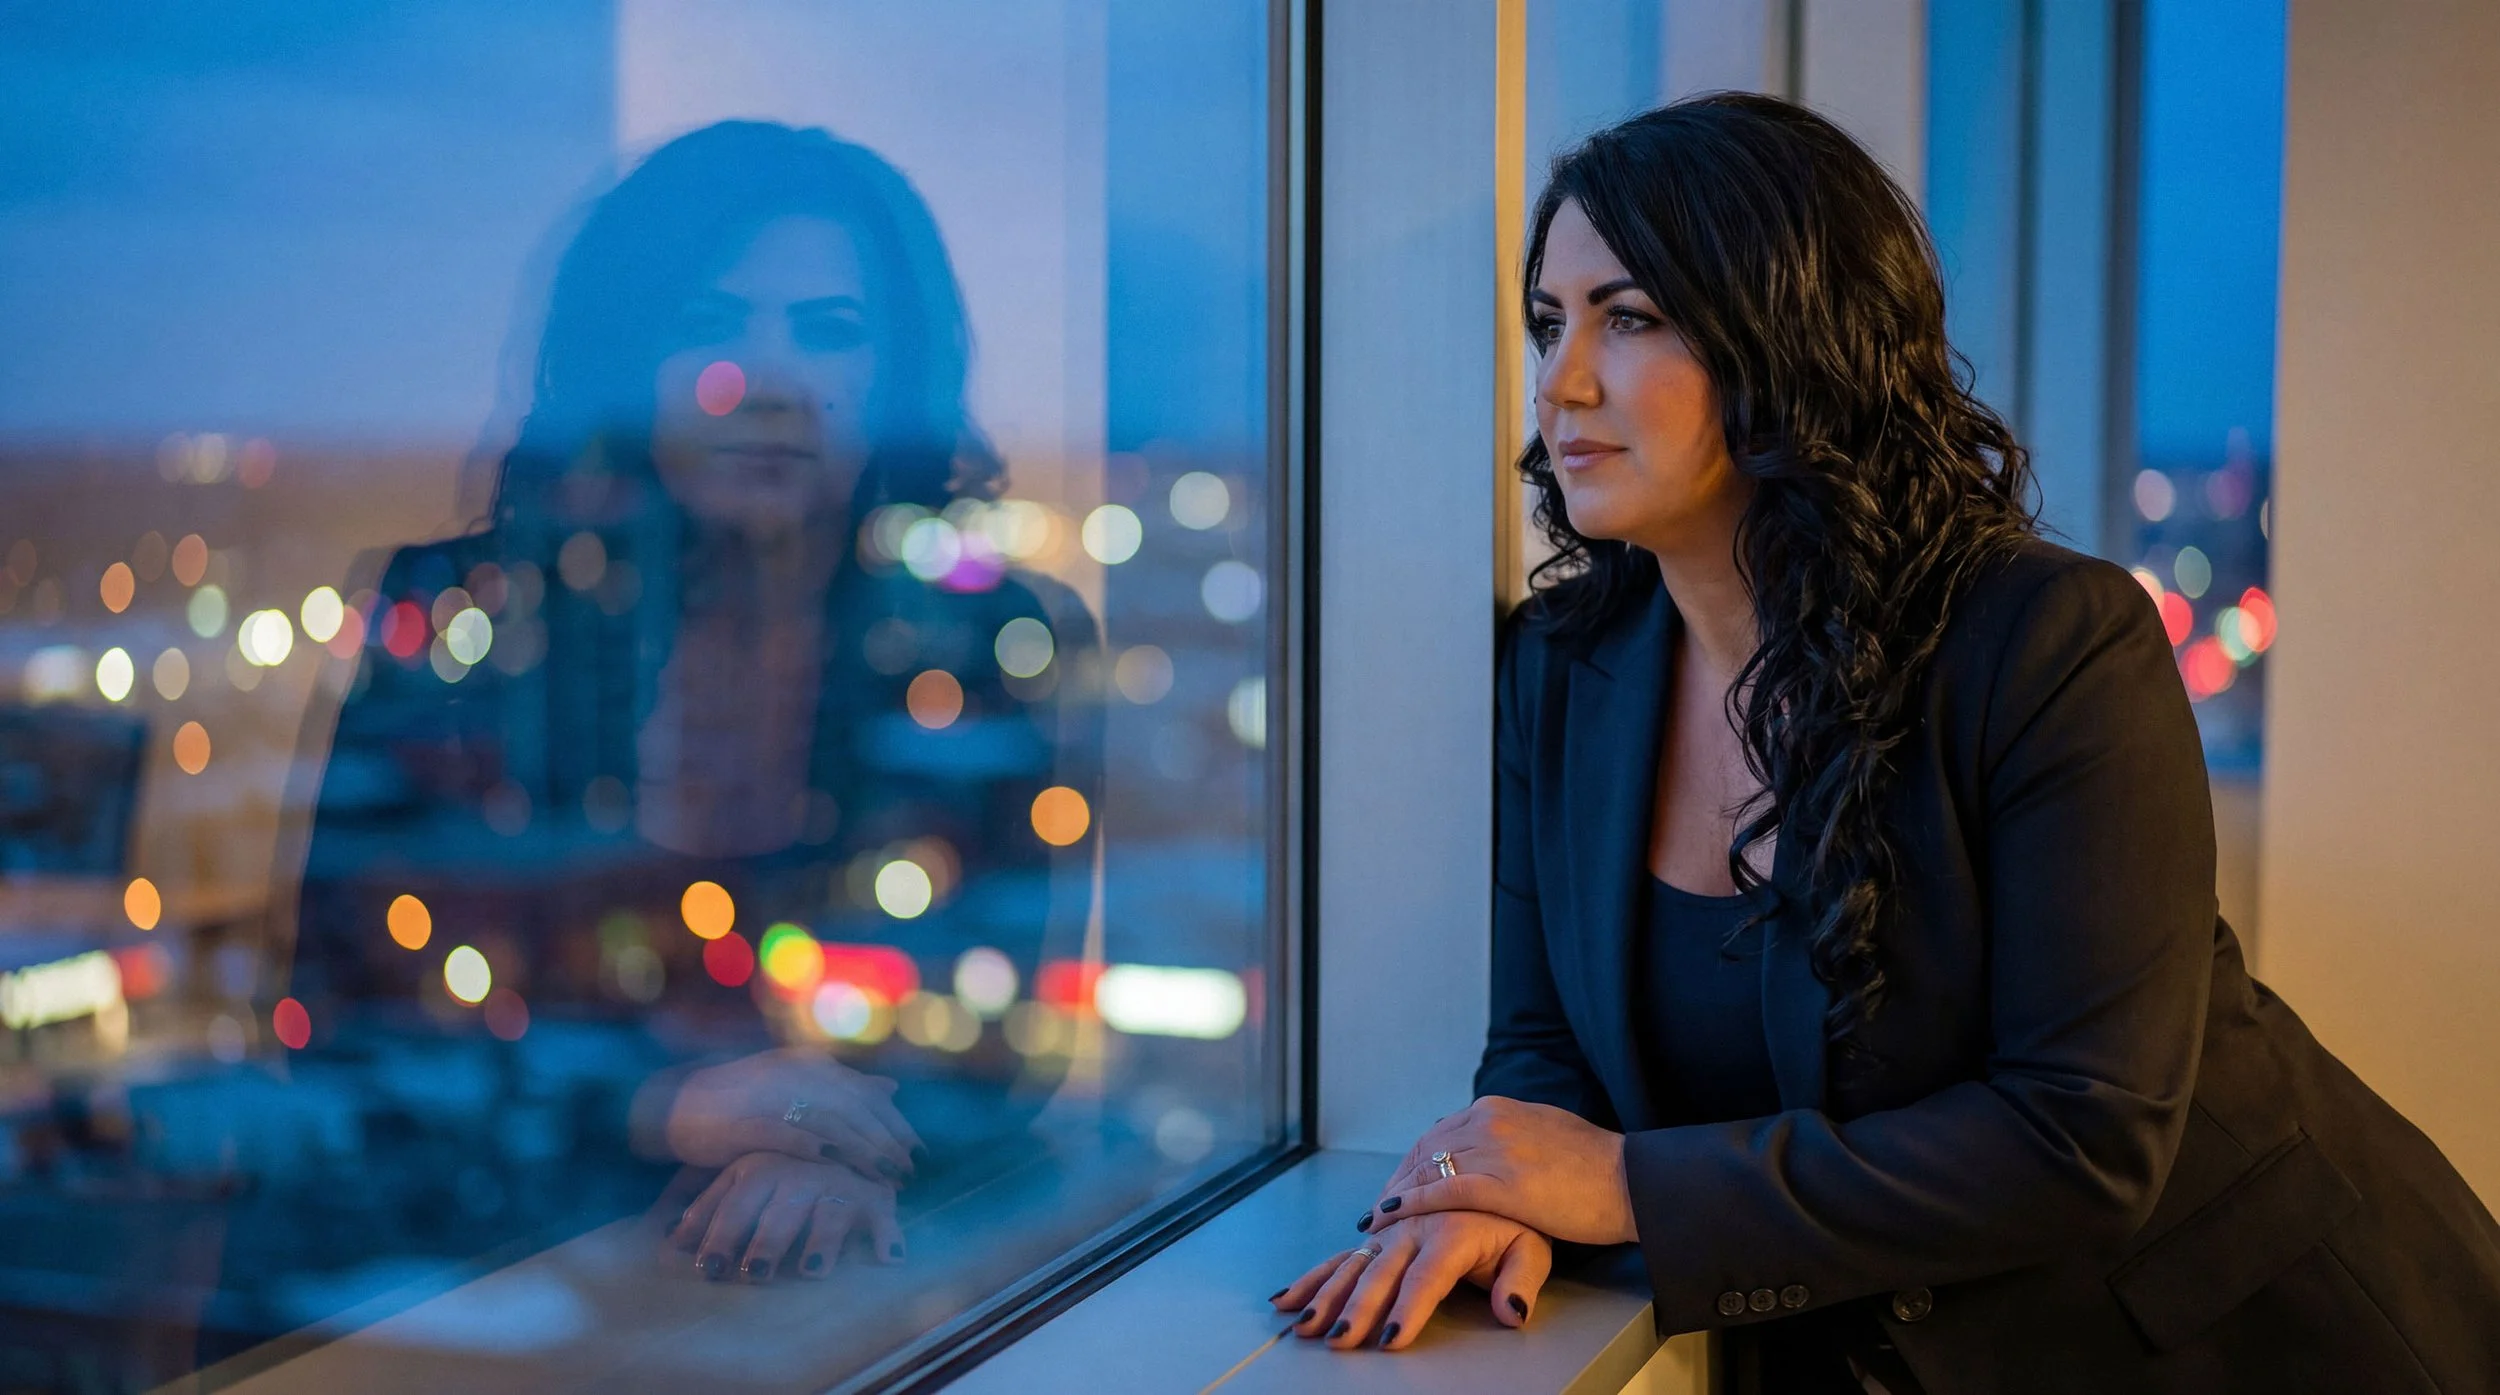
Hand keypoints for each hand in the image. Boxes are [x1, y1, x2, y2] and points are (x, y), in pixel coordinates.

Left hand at [663, 1153, 902, 1280]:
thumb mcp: (736, 1179)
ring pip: (828, 1215)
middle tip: (755, 1274)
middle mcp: (799, 1176)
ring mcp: (837, 1186)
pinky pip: (883, 1217)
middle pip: (781, 1212)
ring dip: (821, 1242)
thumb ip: (704, 1206)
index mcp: (760, 1169)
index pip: (736, 1203)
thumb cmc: (776, 1171)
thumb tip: (664, 1241)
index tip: (708, 1269)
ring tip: (811, 1271)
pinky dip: (888, 1237)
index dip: (721, 1234)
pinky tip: (888, 1260)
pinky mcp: (875, 1198)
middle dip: (767, 1243)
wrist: (840, 1128)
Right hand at [664, 1047, 922, 1181]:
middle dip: (886, 1140)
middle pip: (853, 1108)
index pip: (864, 1094)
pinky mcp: (745, 1120)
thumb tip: (891, 1090)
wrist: (678, 1105)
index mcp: (812, 1066)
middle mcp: (795, 1075)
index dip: (894, 1123)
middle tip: (909, 1169)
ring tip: (885, 1174)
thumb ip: (844, 1090)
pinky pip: (785, 1132)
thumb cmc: (745, 1103)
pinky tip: (834, 1164)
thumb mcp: (798, 1090)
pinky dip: (812, 1147)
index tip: (918, 1150)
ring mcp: (770, 1095)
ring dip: (861, 1149)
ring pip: (827, 1121)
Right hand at [1268, 1211, 1551, 1349]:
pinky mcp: (1379, 1232)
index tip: (1392, 1339)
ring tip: (1306, 1325)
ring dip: (1327, 1295)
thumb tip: (1512, 1312)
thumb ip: (1521, 1279)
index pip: (1427, 1277)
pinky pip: (1343, 1255)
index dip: (1408, 1308)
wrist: (1497, 1168)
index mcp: (1452, 1230)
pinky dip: (1315, 1276)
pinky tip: (1289, 1299)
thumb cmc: (1516, 1218)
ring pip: (1354, 1264)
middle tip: (1339, 1339)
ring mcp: (1392, 1228)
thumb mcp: (1533, 1244)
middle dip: (1357, 1308)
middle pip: (1381, 1272)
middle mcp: (1415, 1226)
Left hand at [1360, 1096, 1635, 1244]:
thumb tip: (1489, 1146)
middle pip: (1425, 1149)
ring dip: (1396, 1194)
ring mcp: (1493, 1150)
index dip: (1413, 1162)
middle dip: (1398, 1179)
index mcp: (1499, 1108)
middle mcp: (1488, 1121)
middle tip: (1378, 1206)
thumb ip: (1511, 1136)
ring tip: (1375, 1220)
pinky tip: (1388, 1216)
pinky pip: (1441, 1192)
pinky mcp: (1501, 1184)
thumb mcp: (1545, 1133)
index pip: (1439, 1133)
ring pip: (1427, 1169)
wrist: (1630, 1179)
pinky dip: (1409, 1204)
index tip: (1398, 1184)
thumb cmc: (1596, 1166)